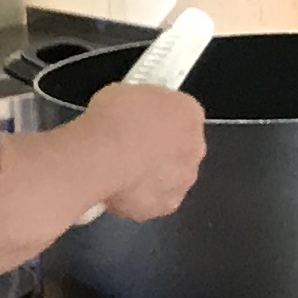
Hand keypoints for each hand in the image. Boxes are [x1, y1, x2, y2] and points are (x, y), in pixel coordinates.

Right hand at [83, 83, 206, 220]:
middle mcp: (195, 147)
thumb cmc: (112, 118)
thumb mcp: (125, 92)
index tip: (139, 123)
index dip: (157, 120)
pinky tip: (119, 191)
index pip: (181, 114)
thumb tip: (133, 117)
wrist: (102, 156)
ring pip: (171, 177)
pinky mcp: (165, 206)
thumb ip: (142, 107)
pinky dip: (140, 198)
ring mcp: (183, 180)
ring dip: (153, 176)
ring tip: (122, 172)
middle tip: (131, 148)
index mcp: (189, 112)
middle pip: (181, 148)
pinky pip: (154, 200)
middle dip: (160, 150)